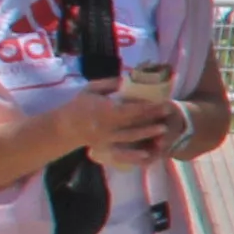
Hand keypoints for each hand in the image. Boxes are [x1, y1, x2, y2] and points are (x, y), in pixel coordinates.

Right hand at [61, 81, 183, 169]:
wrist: (63, 127)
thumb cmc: (79, 105)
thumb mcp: (91, 89)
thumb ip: (110, 84)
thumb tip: (128, 78)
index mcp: (105, 110)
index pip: (132, 108)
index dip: (149, 106)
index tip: (163, 102)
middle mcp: (107, 125)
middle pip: (135, 121)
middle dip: (153, 117)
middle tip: (170, 111)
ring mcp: (106, 138)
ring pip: (131, 136)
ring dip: (148, 133)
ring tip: (164, 129)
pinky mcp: (104, 148)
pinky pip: (121, 153)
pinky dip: (134, 155)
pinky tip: (148, 154)